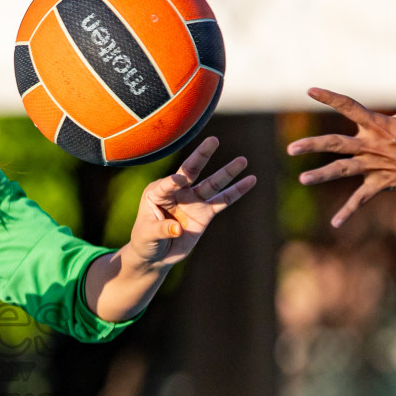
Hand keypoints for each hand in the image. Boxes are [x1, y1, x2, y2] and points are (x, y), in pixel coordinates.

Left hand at [125, 136, 255, 271]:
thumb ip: (161, 230)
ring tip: (242, 160)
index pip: (166, 184)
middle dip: (202, 156)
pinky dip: (237, 191)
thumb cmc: (145, 241)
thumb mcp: (147, 235)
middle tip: (213, 140)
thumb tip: (178, 229)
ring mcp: (193, 201)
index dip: (172, 182)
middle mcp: (177, 192)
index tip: (179, 181)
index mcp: (157, 192)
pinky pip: (223, 201)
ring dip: (227, 172)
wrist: (156, 255)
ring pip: (212, 184)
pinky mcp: (205, 213)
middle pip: (191, 171)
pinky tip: (251, 180)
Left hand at [286, 56, 395, 226]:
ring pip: (342, 170)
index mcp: (377, 125)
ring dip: (322, 175)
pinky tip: (334, 224)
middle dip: (313, 145)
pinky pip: (361, 199)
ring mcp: (373, 165)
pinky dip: (348, 211)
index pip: (349, 106)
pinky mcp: (380, 183)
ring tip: (302, 180)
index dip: (329, 97)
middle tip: (291, 149)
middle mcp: (370, 145)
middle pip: (336, 143)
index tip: (309, 90)